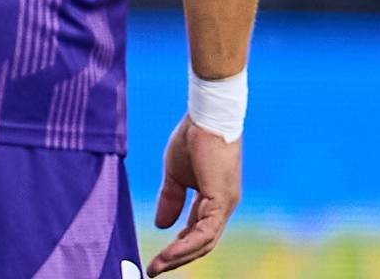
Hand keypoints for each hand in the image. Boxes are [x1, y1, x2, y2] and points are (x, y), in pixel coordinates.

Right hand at [148, 116, 240, 274]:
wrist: (206, 116)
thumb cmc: (193, 139)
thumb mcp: (175, 174)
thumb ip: (170, 199)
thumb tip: (162, 226)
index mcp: (213, 201)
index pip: (197, 232)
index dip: (178, 246)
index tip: (159, 258)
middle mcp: (222, 207)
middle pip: (202, 243)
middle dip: (177, 258)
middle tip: (154, 270)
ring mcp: (224, 205)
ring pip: (204, 242)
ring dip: (179, 256)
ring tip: (157, 266)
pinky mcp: (221, 200)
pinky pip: (204, 231)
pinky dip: (186, 244)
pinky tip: (169, 251)